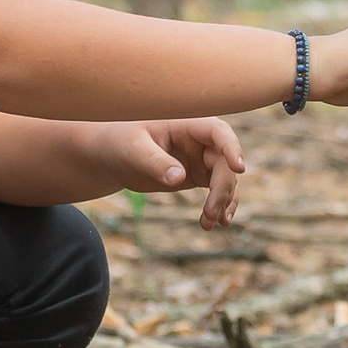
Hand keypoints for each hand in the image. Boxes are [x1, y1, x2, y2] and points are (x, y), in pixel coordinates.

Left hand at [101, 118, 246, 227]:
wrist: (110, 155)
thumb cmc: (120, 142)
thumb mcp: (133, 150)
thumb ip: (155, 162)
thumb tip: (179, 178)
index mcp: (185, 123)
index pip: (218, 131)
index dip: (232, 147)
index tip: (238, 168)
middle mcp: (198, 140)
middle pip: (224, 162)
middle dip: (222, 188)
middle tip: (210, 214)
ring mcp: (200, 158)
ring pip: (225, 178)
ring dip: (223, 201)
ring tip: (209, 224)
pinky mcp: (196, 175)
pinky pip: (217, 189)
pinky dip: (220, 205)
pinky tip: (215, 223)